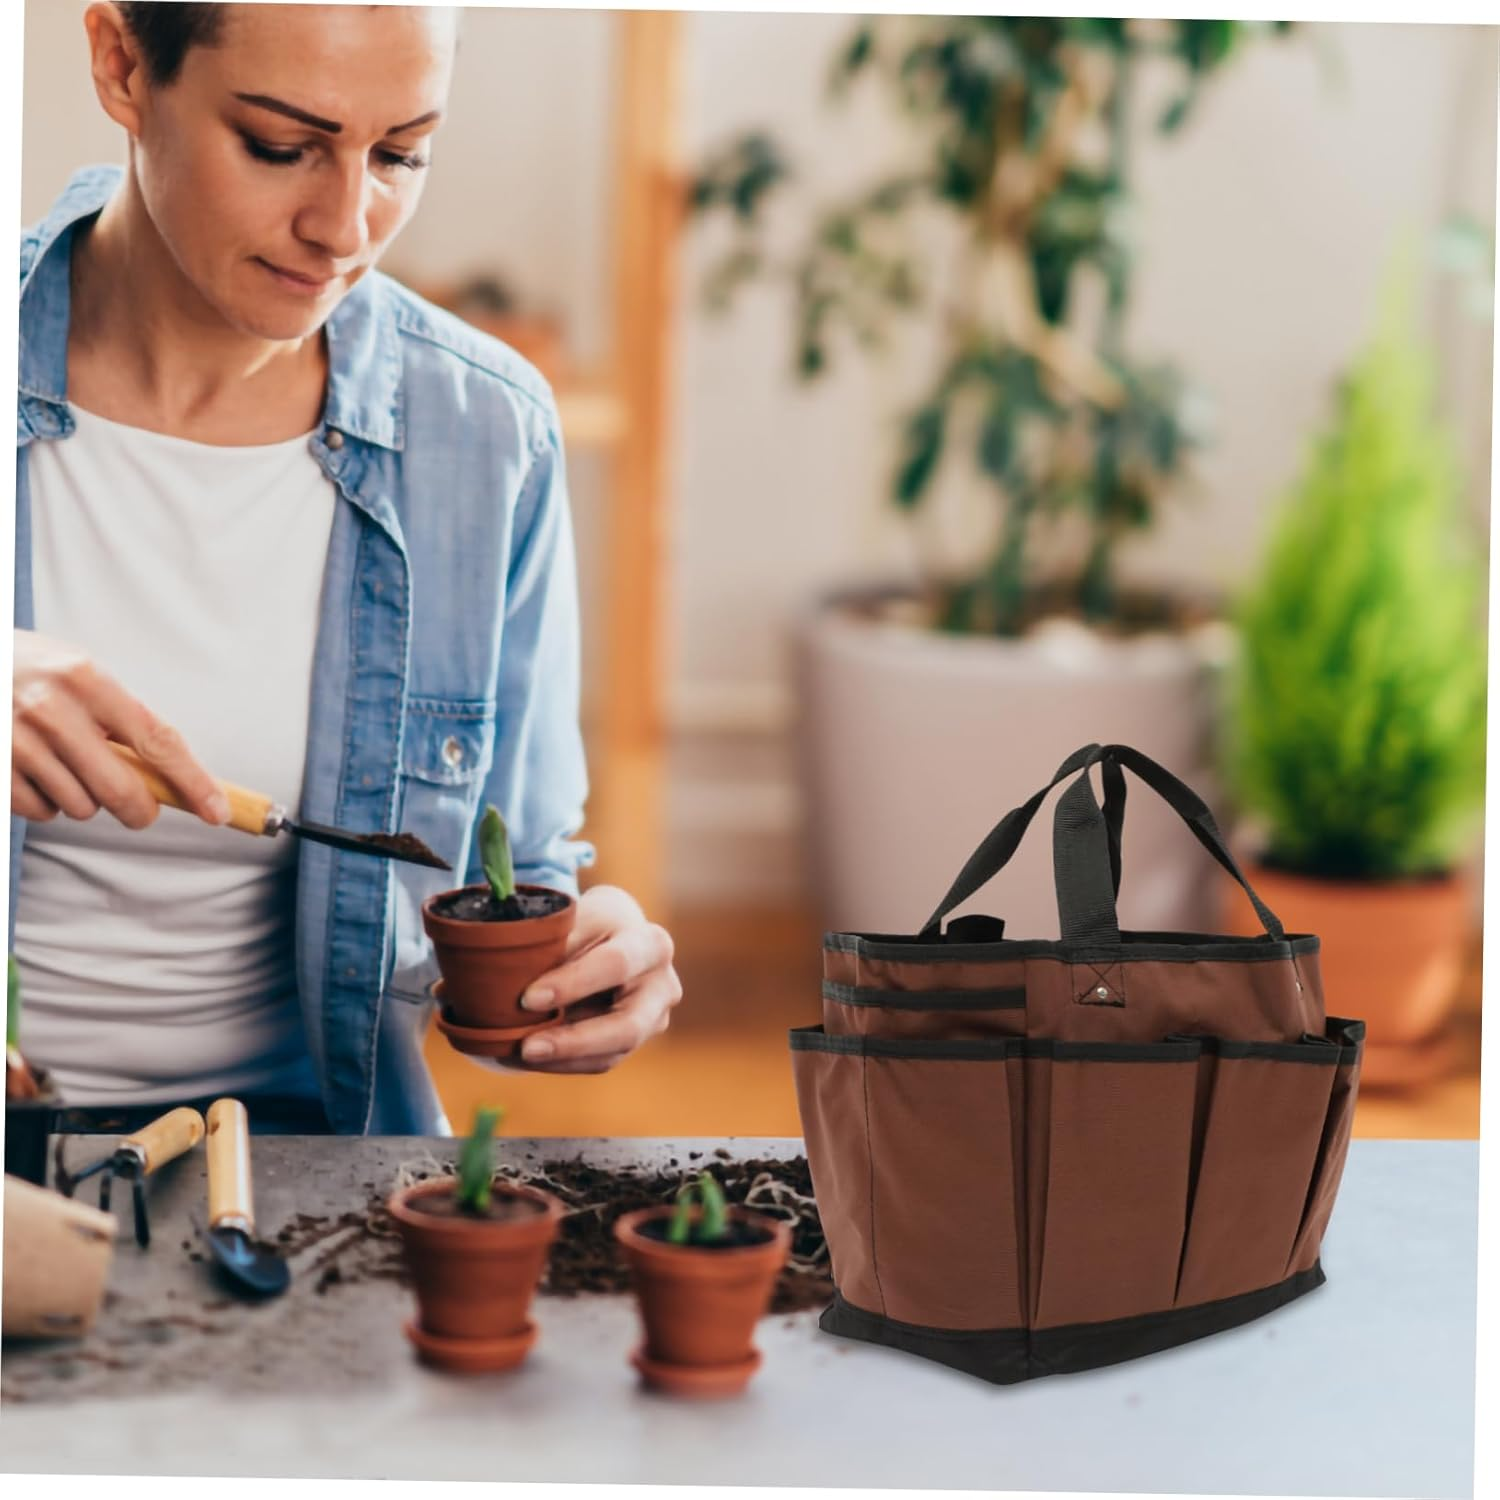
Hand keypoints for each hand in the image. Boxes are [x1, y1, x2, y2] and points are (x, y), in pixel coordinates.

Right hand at [12, 629, 229, 828]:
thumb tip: (170, 773)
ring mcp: (17, 741)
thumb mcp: (80, 674)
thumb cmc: (33, 672)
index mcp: (88, 679)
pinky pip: (40, 812)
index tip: (215, 810)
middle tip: (141, 811)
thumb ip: (121, 717)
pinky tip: (36, 774)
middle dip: (140, 810)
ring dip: (85, 800)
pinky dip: (47, 804)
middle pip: (121, 789)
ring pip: (81, 806)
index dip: (193, 782)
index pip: (158, 740)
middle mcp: (52, 709)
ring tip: (65, 767)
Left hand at [514, 884, 681, 1072]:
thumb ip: (556, 946)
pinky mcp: (636, 1042)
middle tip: (527, 1048)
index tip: (528, 998)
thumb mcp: (579, 919)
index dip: (573, 984)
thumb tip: (512, 978)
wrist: (617, 937)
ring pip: (612, 1051)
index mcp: (652, 945)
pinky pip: (600, 1061)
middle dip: (574, 1040)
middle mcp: (663, 987)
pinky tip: (527, 1056)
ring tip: (518, 1053)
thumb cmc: (593, 925)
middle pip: (627, 1026)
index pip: (616, 965)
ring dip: (562, 1057)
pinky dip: (563, 1062)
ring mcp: (654, 1020)